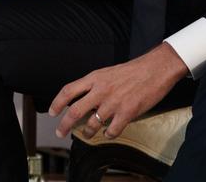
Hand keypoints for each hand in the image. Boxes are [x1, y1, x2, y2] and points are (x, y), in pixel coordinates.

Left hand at [49, 43, 188, 139]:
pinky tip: (108, 133)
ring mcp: (113, 102)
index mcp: (93, 78)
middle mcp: (100, 90)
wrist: (153, 70)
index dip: (57, 102)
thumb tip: (82, 99)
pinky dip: (108, 134)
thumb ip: (93, 85)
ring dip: (87, 131)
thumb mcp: (105, 73)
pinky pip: (113, 130)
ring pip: (93, 123)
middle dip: (65, 124)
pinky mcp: (128, 112)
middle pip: (75, 110)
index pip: (68, 90)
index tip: (52, 112)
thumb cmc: (130, 71)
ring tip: (86, 134)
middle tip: (60, 131)